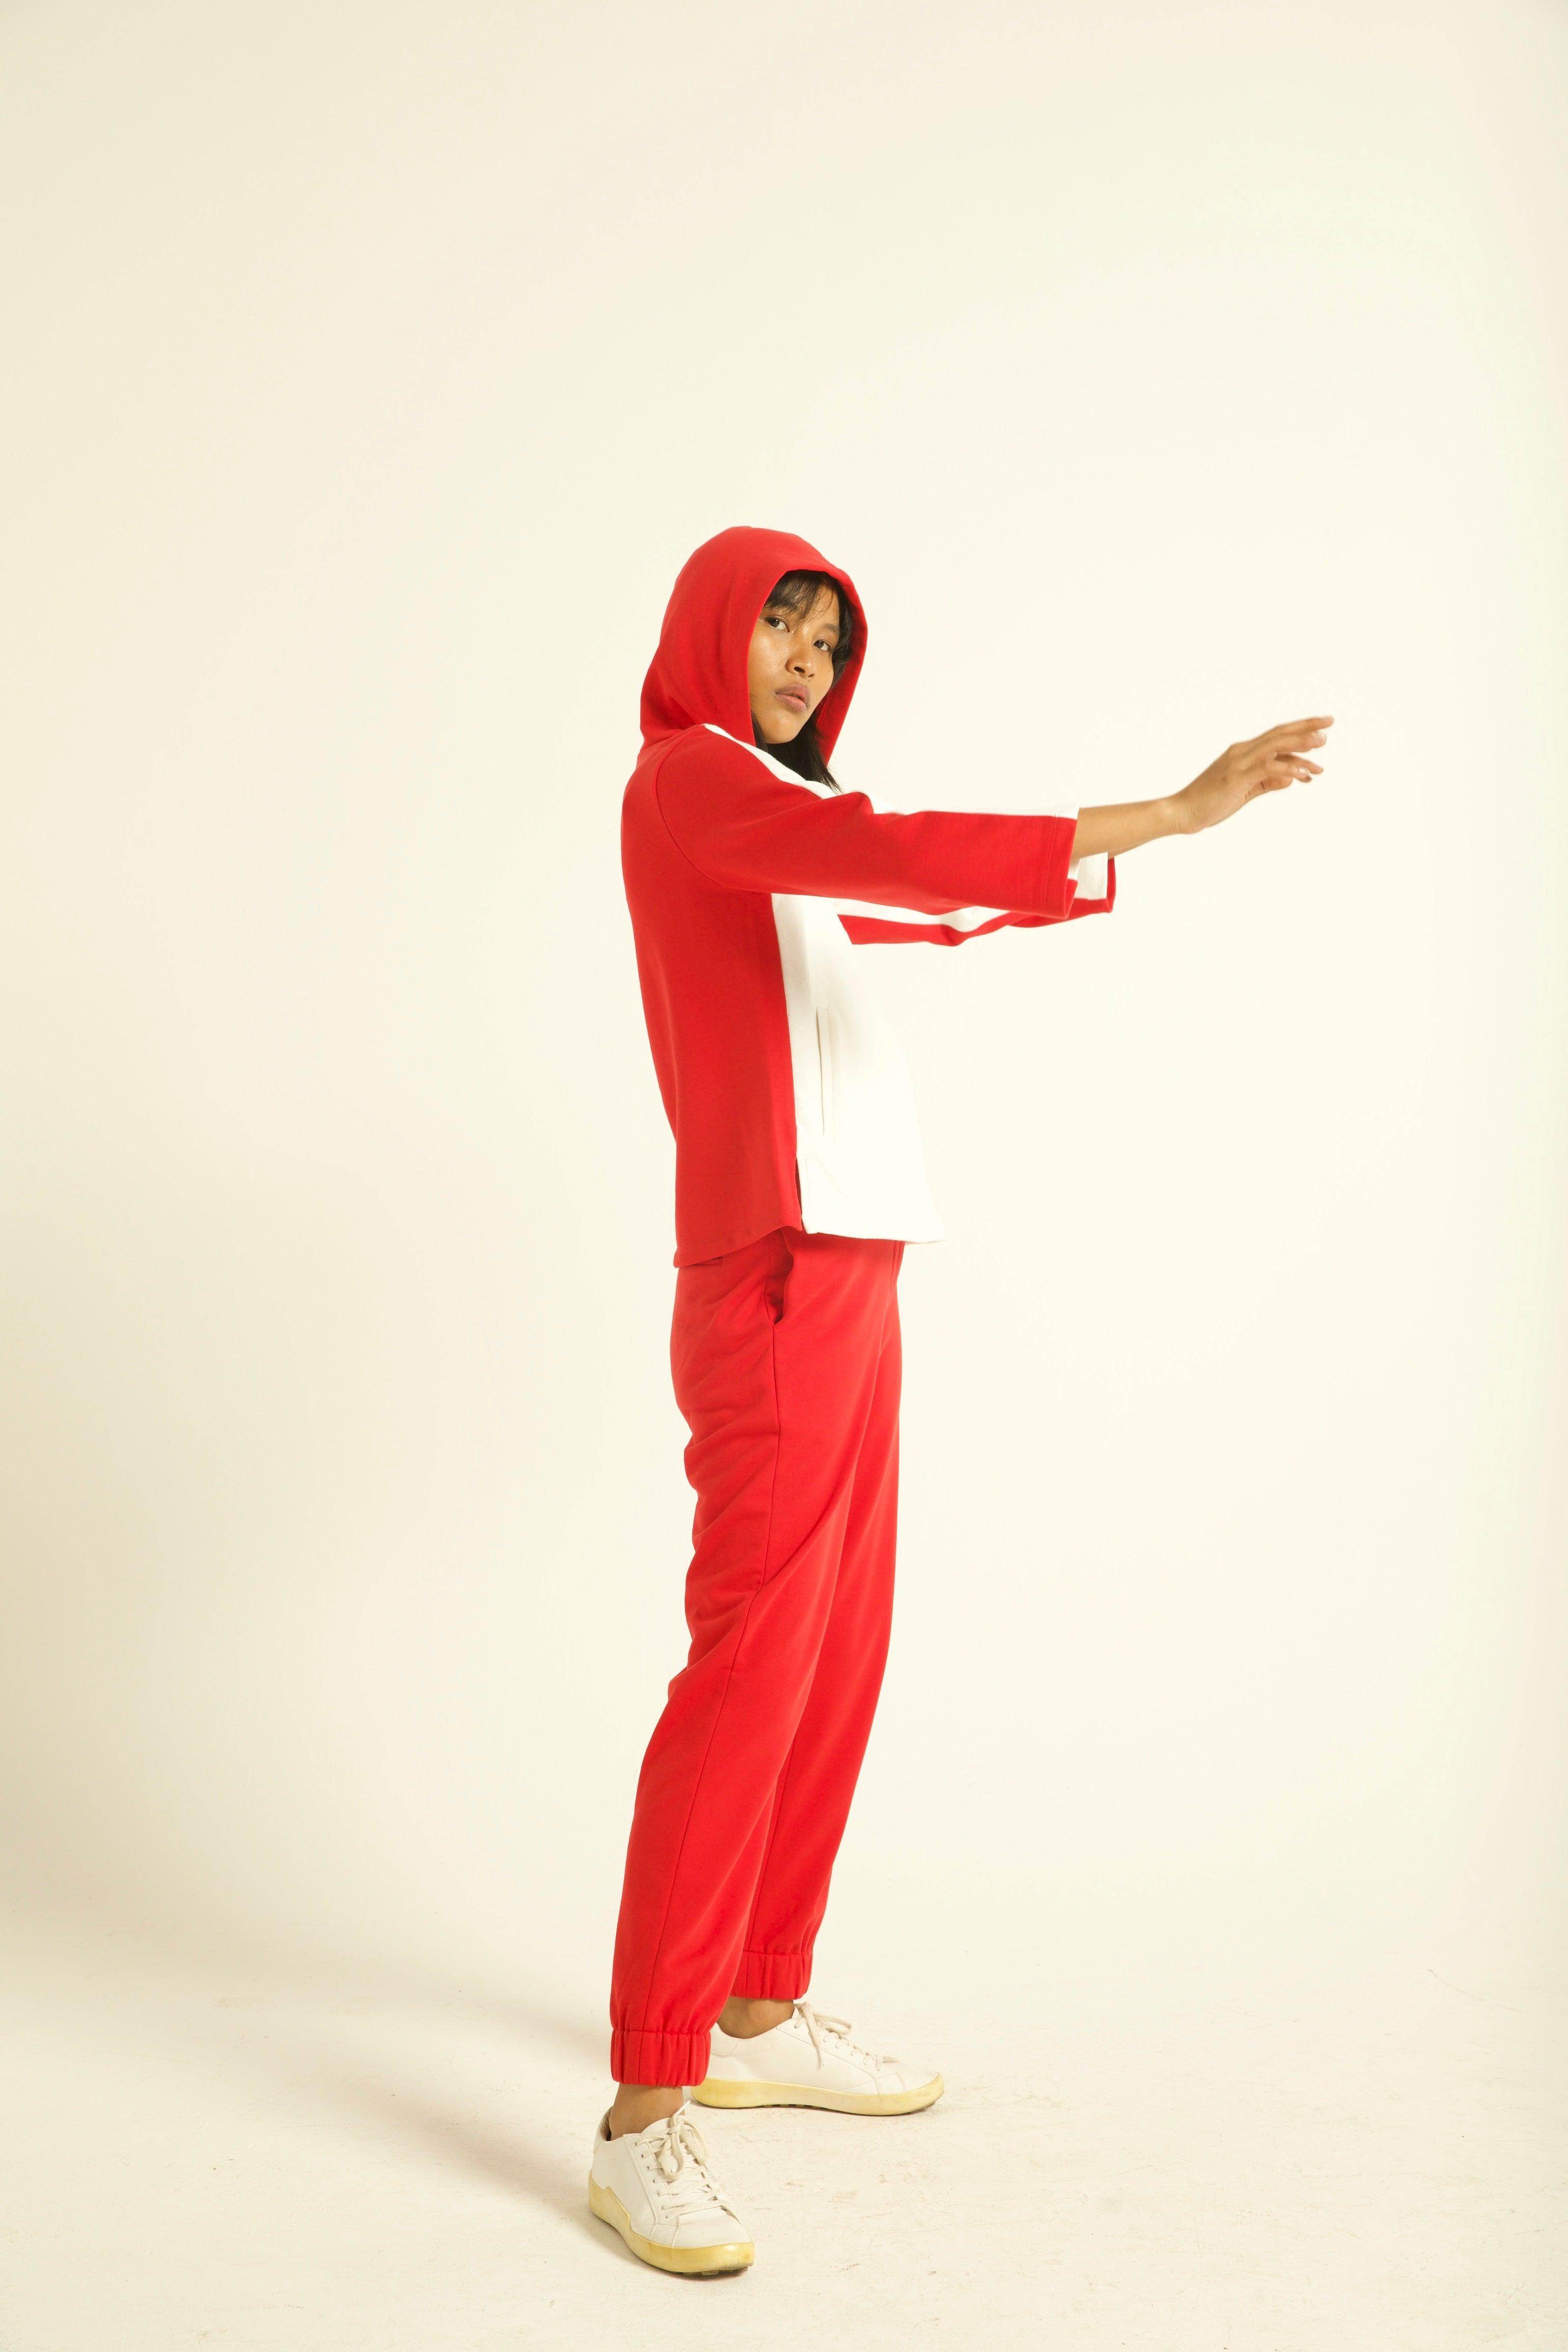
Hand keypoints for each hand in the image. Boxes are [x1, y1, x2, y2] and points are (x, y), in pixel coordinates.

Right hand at [1171, 716, 1333, 836]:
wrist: (1182, 812)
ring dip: (1299, 743)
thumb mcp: (1245, 793)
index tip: (1321, 730)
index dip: (1299, 731)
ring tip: (1322, 742)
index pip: (1276, 737)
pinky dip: (1286, 768)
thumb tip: (1291, 779)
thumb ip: (1267, 784)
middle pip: (1279, 733)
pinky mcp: (1236, 777)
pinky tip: (1302, 775)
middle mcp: (1241, 752)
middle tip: (1329, 722)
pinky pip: (1266, 768)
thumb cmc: (1209, 804)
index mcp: (1242, 753)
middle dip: (1305, 727)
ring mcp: (1238, 763)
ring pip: (1275, 746)